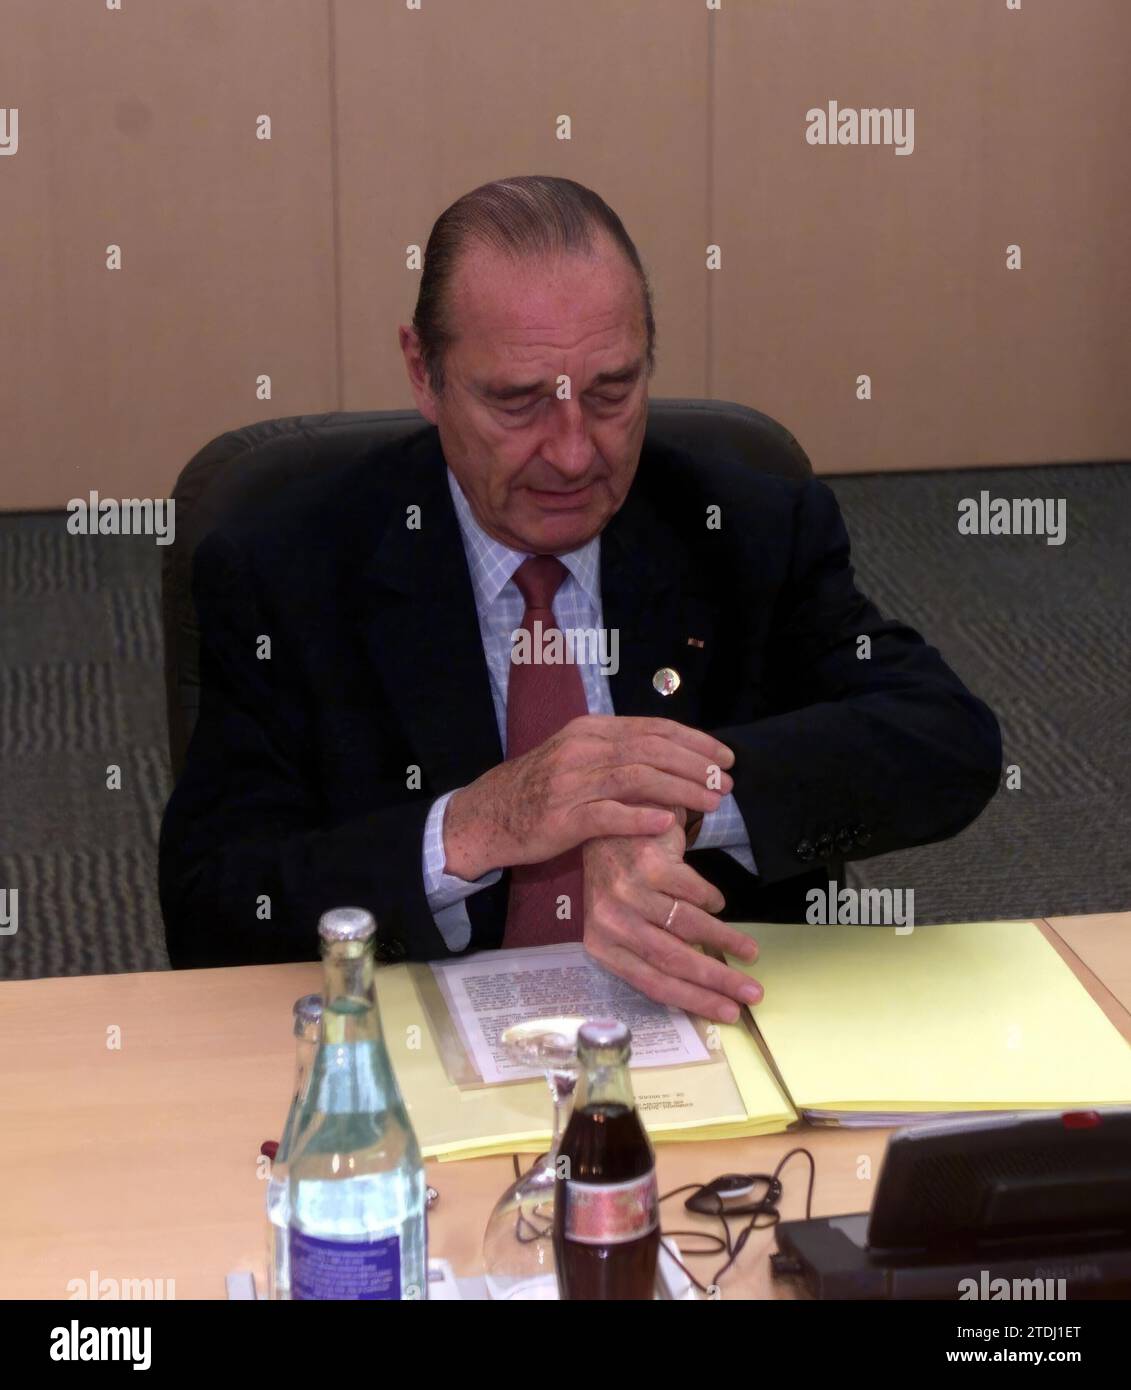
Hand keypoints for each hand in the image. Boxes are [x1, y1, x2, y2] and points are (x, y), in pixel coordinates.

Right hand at [443, 715, 733, 879]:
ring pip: (636, 778)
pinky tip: (666, 823)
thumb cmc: (540, 790)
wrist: (487, 816)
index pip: (653, 728)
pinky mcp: (561, 818)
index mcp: (590, 730)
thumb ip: (619, 753)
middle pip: (651, 749)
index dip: (694, 741)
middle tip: (726, 781)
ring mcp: (570, 784)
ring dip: (680, 789)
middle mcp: (581, 749)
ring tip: (711, 802)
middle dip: (696, 765)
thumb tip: (672, 756)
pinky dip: (639, 817)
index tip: (724, 756)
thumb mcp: (577, 757)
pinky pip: (607, 815)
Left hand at [582, 811, 762, 1023]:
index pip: (653, 983)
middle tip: (751, 993)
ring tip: (749, 952)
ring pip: (689, 928)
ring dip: (726, 941)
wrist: (610, 820)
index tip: (729, 1013)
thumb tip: (699, 987)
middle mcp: (611, 921)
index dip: (695, 1000)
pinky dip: (711, 901)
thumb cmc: (619, 879)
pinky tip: (717, 904)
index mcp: (601, 945)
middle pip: (674, 960)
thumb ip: (649, 952)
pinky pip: (694, 893)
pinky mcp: (650, 865)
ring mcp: (629, 893)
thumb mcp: (622, 921)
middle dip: (719, 981)